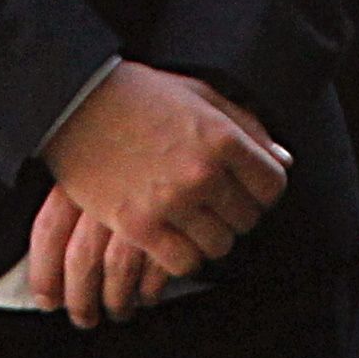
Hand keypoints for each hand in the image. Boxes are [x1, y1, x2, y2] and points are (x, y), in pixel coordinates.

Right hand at [35, 61, 289, 316]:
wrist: (74, 102)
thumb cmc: (139, 94)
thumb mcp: (199, 95)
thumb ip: (246, 126)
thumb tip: (284, 160)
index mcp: (222, 137)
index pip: (272, 186)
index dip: (262, 191)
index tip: (244, 190)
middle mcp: (203, 172)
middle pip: (247, 219)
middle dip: (234, 213)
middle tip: (211, 203)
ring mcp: (171, 202)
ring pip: (219, 245)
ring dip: (208, 236)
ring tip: (190, 219)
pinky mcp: (139, 225)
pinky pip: (183, 262)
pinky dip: (182, 255)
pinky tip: (171, 237)